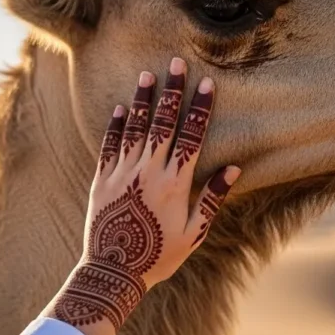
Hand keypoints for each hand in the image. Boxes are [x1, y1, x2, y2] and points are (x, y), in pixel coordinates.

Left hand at [44, 57, 239, 334]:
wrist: (113, 271)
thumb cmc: (159, 256)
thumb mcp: (193, 232)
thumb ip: (211, 198)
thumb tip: (233, 169)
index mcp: (175, 182)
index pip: (192, 136)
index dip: (200, 108)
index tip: (207, 84)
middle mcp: (148, 171)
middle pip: (163, 122)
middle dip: (172, 91)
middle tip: (176, 63)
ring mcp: (123, 173)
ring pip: (134, 128)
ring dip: (142, 100)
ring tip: (147, 75)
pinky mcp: (102, 180)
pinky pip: (110, 146)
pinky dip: (116, 126)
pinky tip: (121, 109)